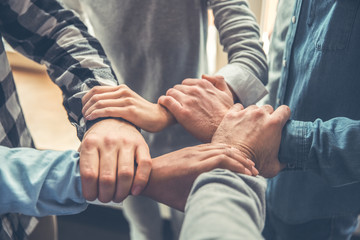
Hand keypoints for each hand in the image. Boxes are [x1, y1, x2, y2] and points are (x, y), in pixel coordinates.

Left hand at [80, 118, 150, 202]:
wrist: (115, 120)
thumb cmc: (99, 140)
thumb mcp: (85, 147)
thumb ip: (83, 165)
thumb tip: (82, 190)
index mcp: (91, 142)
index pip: (89, 174)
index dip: (90, 191)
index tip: (91, 197)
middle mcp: (109, 141)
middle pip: (107, 178)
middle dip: (106, 195)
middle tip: (105, 199)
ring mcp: (127, 142)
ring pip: (126, 174)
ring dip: (121, 193)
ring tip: (118, 197)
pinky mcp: (142, 144)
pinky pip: (145, 165)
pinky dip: (141, 182)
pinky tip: (135, 191)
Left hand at [82, 85, 174, 131]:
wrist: (161, 116)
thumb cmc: (143, 114)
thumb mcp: (129, 103)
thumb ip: (117, 102)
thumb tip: (99, 108)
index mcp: (121, 89)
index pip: (96, 89)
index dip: (85, 99)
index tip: (83, 109)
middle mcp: (123, 91)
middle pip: (95, 95)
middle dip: (85, 106)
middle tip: (82, 115)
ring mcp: (126, 100)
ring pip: (100, 102)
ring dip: (89, 111)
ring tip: (85, 118)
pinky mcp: (130, 110)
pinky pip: (108, 110)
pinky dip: (96, 114)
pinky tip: (91, 119)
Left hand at [141, 143, 258, 210]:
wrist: (147, 174)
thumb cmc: (164, 191)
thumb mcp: (183, 201)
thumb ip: (201, 198)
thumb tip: (218, 201)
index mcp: (193, 168)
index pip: (222, 161)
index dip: (238, 167)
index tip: (250, 175)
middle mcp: (194, 156)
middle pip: (224, 152)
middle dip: (242, 161)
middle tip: (254, 170)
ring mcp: (192, 150)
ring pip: (219, 147)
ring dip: (235, 154)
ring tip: (248, 163)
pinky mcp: (190, 149)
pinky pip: (211, 145)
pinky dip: (225, 149)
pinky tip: (233, 154)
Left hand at [158, 75, 233, 142]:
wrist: (224, 130)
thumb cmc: (226, 115)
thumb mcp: (227, 94)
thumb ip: (218, 81)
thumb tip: (203, 76)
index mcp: (204, 85)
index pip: (186, 83)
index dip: (184, 91)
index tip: (184, 98)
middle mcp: (195, 91)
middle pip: (177, 88)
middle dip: (177, 95)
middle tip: (178, 104)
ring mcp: (188, 101)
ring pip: (170, 93)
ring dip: (169, 98)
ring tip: (170, 106)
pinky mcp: (182, 113)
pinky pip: (166, 101)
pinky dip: (163, 101)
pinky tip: (163, 105)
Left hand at [212, 104, 290, 177]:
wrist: (232, 163)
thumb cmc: (254, 166)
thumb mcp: (275, 166)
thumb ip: (283, 160)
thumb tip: (287, 160)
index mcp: (274, 124)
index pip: (285, 110)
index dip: (284, 115)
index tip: (280, 121)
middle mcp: (260, 115)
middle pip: (268, 108)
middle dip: (267, 116)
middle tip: (263, 127)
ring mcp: (244, 113)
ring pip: (253, 108)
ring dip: (253, 115)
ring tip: (249, 126)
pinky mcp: (231, 115)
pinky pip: (238, 107)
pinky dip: (239, 112)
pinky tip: (238, 121)